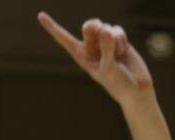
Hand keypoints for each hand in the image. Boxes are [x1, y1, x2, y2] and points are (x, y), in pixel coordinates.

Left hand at [38, 12, 152, 105]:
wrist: (135, 88)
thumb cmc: (118, 84)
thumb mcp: (109, 69)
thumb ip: (106, 49)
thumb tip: (106, 30)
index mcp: (81, 56)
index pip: (63, 39)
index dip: (52, 27)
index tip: (40, 15)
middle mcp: (90, 47)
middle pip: (89, 25)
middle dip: (96, 27)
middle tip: (102, 34)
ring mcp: (104, 42)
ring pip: (106, 27)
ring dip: (114, 40)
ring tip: (117, 56)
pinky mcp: (117, 40)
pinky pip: (118, 29)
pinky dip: (122, 40)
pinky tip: (123, 52)